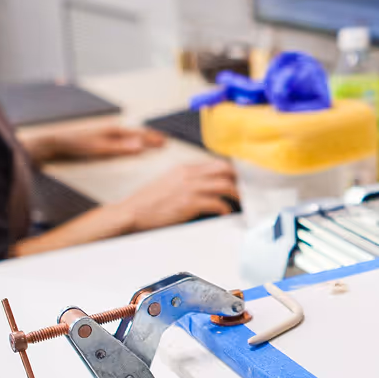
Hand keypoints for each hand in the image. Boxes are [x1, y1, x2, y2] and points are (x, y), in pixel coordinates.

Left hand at [36, 120, 166, 162]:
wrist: (56, 142)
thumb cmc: (76, 144)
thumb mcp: (99, 148)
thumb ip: (120, 148)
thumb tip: (140, 146)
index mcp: (114, 131)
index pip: (138, 134)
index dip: (152, 138)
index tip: (165, 141)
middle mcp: (110, 130)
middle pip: (135, 133)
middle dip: (149, 137)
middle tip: (163, 141)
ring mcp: (104, 134)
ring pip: (127, 136)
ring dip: (139, 139)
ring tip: (149, 142)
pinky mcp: (98, 140)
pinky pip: (119, 140)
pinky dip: (129, 142)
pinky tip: (127, 146)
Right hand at [117, 160, 238, 230]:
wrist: (132, 213)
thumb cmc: (148, 202)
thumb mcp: (168, 183)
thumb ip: (186, 180)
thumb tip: (205, 186)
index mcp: (184, 168)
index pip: (216, 164)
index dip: (232, 171)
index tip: (240, 179)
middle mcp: (189, 175)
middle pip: (224, 170)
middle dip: (239, 179)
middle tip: (246, 189)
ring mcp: (189, 188)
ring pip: (224, 185)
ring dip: (236, 195)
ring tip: (241, 203)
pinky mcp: (189, 203)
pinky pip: (216, 203)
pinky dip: (225, 208)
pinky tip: (226, 213)